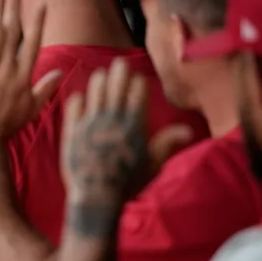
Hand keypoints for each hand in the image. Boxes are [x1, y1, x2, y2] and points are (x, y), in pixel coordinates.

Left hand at [0, 0, 61, 147]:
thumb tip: (59, 73)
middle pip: (12, 33)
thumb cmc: (6, 127)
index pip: (33, 43)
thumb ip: (45, 88)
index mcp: (22, 76)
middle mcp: (7, 70)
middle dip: (13, 8)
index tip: (41, 4)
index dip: (37, 22)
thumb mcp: (32, 108)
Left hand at [61, 58, 191, 235]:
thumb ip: (167, 144)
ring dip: (99, 82)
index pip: (138, 95)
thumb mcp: (152, 165)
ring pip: (95, 93)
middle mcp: (113, 120)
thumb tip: (189, 131)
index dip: (138, 84)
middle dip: (119, 73)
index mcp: (135, 126)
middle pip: (117, 87)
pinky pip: (73, 107)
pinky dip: (78, 99)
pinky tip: (80, 96)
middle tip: (119, 63)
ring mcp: (91, 123)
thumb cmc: (127, 184)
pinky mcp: (72, 130)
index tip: (137, 79)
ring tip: (100, 75)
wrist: (96, 197)